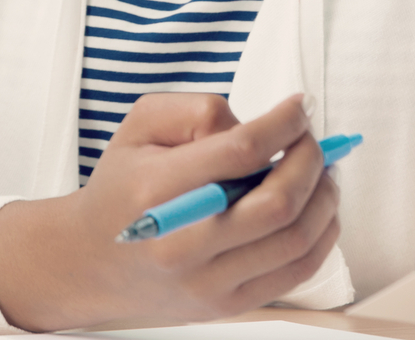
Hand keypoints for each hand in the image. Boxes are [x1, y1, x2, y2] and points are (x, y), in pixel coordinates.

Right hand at [0, 93, 340, 330]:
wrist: (90, 260)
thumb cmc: (119, 189)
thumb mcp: (137, 127)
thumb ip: (193, 110)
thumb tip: (255, 125)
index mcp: (156, 188)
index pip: (240, 151)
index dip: (283, 125)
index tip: (298, 109)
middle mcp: (182, 241)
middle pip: (276, 201)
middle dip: (310, 162)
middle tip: (312, 141)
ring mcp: (207, 280)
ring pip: (294, 240)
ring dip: (323, 199)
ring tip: (322, 173)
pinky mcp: (226, 304)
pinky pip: (295, 273)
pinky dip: (321, 238)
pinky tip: (319, 211)